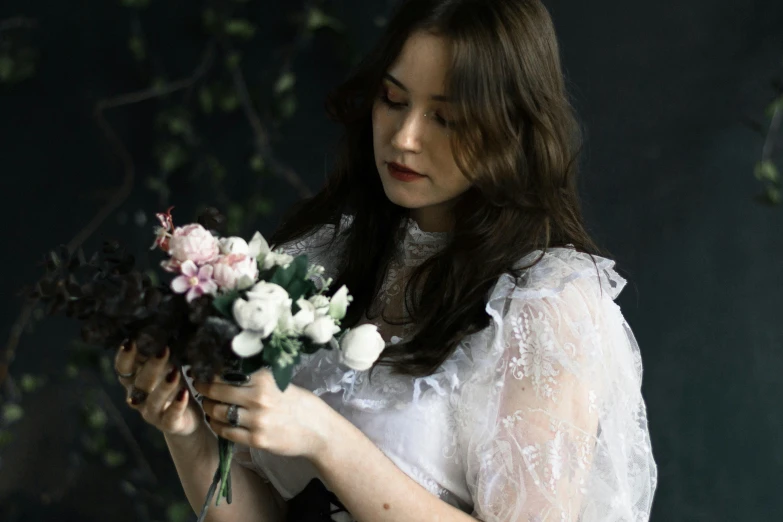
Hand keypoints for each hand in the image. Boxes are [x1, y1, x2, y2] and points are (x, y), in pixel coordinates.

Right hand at [114, 341, 202, 436]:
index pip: (124, 368)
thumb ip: (162, 353)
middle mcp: (139, 397)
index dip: (125, 356)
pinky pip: (170, 417)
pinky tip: (185, 393)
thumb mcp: (169, 366)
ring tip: (176, 372)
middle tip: (164, 350)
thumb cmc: (176, 385)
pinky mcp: (168, 425)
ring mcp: (152, 413)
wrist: (189, 419)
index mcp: (136, 380)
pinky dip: (177, 405)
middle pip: (139, 383)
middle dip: (150, 366)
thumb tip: (166, 325)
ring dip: (163, 386)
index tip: (131, 340)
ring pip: (153, 401)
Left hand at [194, 367, 333, 460]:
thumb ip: (255, 378)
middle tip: (198, 386)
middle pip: (217, 391)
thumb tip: (225, 369)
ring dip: (208, 408)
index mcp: (265, 378)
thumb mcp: (280, 382)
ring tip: (208, 405)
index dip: (210, 371)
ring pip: (218, 412)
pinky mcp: (256, 440)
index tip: (201, 370)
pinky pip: (226, 432)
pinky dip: (216, 426)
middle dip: (203, 388)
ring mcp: (257, 420)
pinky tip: (216, 421)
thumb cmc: (298, 403)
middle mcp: (259, 397)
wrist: (317, 430)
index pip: (227, 371)